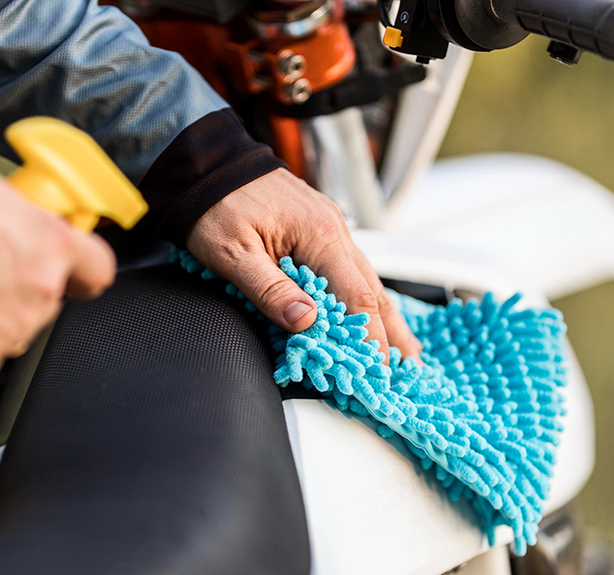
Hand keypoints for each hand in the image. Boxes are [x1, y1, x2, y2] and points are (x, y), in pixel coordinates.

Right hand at [0, 155, 115, 387]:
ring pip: (17, 326)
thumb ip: (11, 202)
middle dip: (24, 284)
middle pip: (49, 296)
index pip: (98, 266)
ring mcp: (12, 329)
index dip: (85, 268)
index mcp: (49, 245)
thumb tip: (13, 205)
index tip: (77, 270)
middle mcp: (40, 292)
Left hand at [186, 168, 420, 363]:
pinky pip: (349, 268)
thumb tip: (305, 321)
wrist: (205, 164)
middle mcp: (333, 230)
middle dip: (391, 334)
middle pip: (373, 291)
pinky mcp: (318, 228)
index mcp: (318, 236)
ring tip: (401, 349)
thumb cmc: (214, 204)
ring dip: (383, 316)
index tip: (377, 372)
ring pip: (366, 279)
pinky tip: (368, 312)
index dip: (370, 339)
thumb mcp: (232, 254)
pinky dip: (363, 296)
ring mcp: (329, 227)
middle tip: (407, 371)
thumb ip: (269, 289)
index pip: (357, 299)